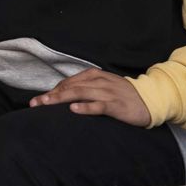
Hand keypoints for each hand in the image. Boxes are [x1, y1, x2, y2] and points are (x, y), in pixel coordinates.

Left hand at [30, 68, 151, 126]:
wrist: (150, 99)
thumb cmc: (122, 95)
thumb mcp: (102, 87)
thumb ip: (85, 88)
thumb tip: (63, 96)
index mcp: (94, 76)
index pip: (68, 82)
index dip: (52, 91)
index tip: (37, 101)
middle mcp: (99, 82)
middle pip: (70, 87)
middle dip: (51, 95)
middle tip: (35, 103)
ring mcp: (108, 93)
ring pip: (80, 93)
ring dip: (61, 99)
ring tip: (46, 104)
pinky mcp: (116, 105)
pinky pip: (99, 105)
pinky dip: (85, 107)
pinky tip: (73, 109)